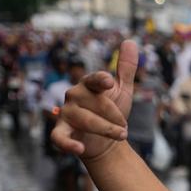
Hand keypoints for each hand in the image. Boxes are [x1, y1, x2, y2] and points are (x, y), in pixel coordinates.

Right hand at [52, 40, 136, 158]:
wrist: (107, 141)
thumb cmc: (112, 113)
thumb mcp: (122, 90)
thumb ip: (126, 69)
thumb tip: (131, 41)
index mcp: (88, 85)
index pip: (93, 79)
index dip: (101, 80)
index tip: (109, 82)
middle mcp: (74, 96)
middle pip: (94, 103)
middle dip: (115, 116)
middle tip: (125, 127)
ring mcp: (66, 114)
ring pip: (85, 120)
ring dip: (107, 130)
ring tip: (122, 135)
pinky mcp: (62, 132)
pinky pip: (59, 137)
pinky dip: (68, 144)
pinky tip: (80, 150)